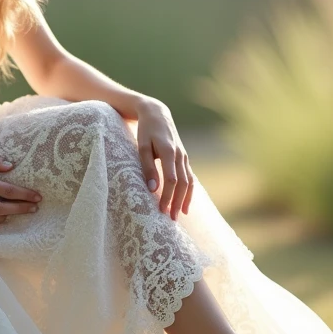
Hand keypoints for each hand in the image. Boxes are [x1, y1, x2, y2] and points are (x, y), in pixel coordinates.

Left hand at [135, 99, 194, 220]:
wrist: (157, 114)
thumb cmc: (146, 130)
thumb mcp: (142, 146)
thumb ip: (147, 167)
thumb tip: (153, 189)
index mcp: (169, 152)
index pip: (171, 180)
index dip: (168, 197)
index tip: (161, 210)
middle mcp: (180, 155)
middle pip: (182, 184)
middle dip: (177, 202)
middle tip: (171, 219)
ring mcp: (184, 156)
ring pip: (189, 181)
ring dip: (186, 199)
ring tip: (181, 214)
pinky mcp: (184, 158)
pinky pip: (190, 177)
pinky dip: (189, 190)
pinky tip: (185, 201)